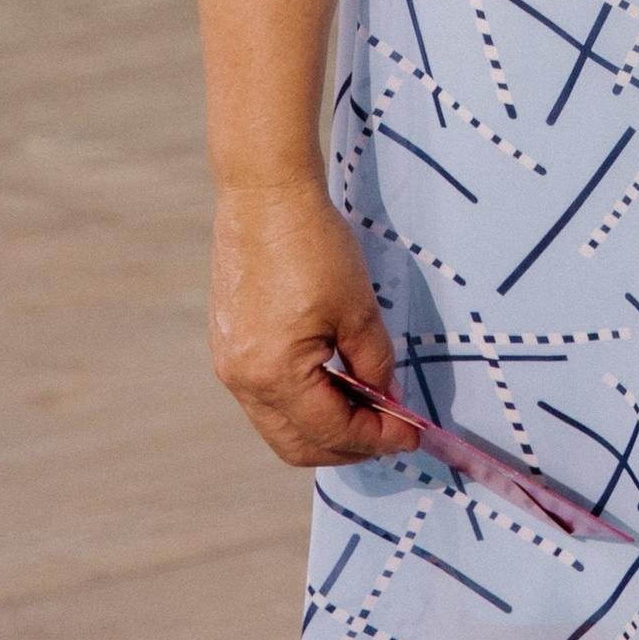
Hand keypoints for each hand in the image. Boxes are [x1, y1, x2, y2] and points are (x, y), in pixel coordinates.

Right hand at [210, 177, 416, 467]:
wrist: (265, 194)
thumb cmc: (314, 245)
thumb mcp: (358, 307)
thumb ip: (375, 363)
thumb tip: (387, 400)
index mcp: (274, 375)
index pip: (331, 431)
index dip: (375, 439)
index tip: (411, 435)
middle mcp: (243, 380)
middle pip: (297, 444)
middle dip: (347, 446)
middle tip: (388, 432)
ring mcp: (229, 364)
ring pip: (278, 424)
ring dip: (322, 425)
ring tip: (365, 408)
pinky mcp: (227, 344)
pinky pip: (264, 396)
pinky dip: (300, 401)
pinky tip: (332, 381)